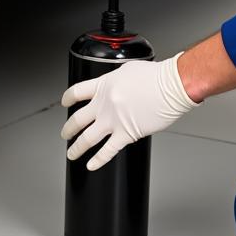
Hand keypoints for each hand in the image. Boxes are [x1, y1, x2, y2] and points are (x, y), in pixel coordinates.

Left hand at [60, 54, 200, 170]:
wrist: (171, 86)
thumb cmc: (156, 76)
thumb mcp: (127, 70)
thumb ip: (115, 80)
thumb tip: (114, 87)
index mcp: (104, 85)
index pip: (77, 92)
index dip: (68, 98)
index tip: (65, 102)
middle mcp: (104, 104)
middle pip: (78, 118)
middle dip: (68, 128)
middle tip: (64, 134)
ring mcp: (113, 120)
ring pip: (87, 138)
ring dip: (77, 148)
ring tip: (72, 153)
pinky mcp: (126, 134)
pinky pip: (107, 151)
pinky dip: (98, 160)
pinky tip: (91, 165)